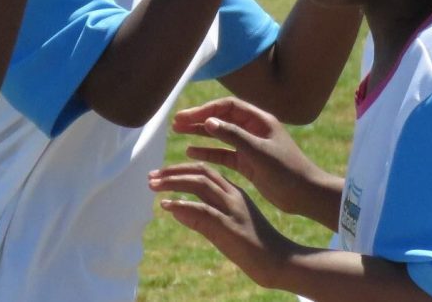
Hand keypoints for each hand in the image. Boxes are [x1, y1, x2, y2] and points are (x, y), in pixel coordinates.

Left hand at [149, 162, 293, 288]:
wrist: (280, 262)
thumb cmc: (255, 247)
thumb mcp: (225, 228)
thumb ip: (203, 217)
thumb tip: (177, 211)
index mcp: (234, 193)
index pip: (205, 172)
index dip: (180, 169)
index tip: (160, 174)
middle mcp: (233, 196)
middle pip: (200, 172)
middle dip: (173, 171)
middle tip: (151, 176)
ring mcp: (232, 210)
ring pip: (200, 184)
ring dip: (173, 183)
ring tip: (153, 186)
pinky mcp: (229, 227)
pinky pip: (203, 211)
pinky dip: (183, 205)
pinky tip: (167, 206)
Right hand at [167, 97, 324, 216]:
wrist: (305, 194)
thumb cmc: (287, 171)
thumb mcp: (259, 152)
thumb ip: (234, 136)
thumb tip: (208, 121)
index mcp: (260, 120)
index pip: (228, 107)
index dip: (206, 109)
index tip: (187, 117)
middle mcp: (254, 129)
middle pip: (222, 118)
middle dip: (199, 119)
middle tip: (176, 122)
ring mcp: (250, 146)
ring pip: (220, 135)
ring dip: (200, 134)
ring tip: (178, 133)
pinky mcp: (248, 163)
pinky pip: (224, 153)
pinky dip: (208, 152)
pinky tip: (191, 152)